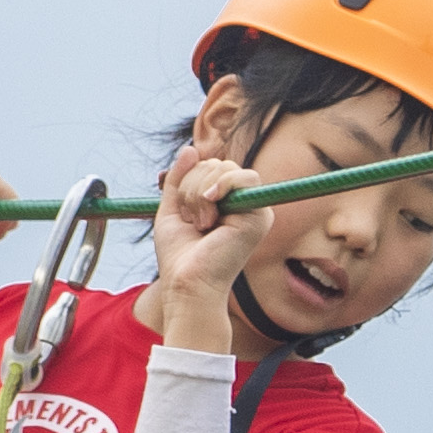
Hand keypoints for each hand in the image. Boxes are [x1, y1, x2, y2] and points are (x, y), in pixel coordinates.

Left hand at [142, 146, 307, 349]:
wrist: (187, 284)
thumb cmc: (180, 257)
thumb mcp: (172, 210)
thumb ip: (179, 179)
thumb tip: (190, 148)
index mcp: (227, 204)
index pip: (210, 167)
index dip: (190, 178)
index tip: (182, 210)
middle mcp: (244, 205)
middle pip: (217, 164)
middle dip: (192, 185)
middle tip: (191, 220)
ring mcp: (255, 210)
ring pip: (225, 168)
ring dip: (199, 192)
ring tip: (199, 223)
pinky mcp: (259, 217)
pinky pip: (243, 179)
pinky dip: (222, 185)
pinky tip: (210, 204)